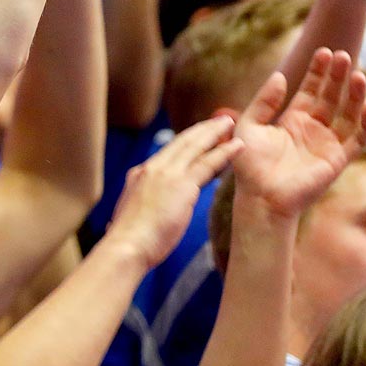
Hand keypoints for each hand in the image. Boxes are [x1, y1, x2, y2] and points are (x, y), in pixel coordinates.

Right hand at [105, 115, 241, 267]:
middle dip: (202, 129)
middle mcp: (152, 168)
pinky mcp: (181, 184)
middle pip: (182, 142)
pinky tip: (238, 145)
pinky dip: (225, 152)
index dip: (186, 142)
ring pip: (195, 146)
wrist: (127, 246)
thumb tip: (139, 216)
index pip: (168, 153)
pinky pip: (208, 163)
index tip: (200, 136)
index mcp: (139, 174)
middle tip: (219, 120)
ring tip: (230, 123)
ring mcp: (166, 173)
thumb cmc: (130, 241)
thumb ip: (142, 208)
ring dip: (214, 132)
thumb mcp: (132, 216)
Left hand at [230, 50, 365, 219]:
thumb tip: (279, 76)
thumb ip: (264, 101)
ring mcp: (328, 143)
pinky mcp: (338, 159)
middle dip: (338, 77)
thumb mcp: (249, 126)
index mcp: (293, 119)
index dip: (318, 71)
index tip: (324, 52)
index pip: (311, 89)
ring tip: (359, 75)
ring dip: (356, 95)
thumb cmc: (250, 165)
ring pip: (348, 113)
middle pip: (332, 96)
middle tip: (344, 55)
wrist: (260, 197)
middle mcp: (314, 128)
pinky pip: (357, 139)